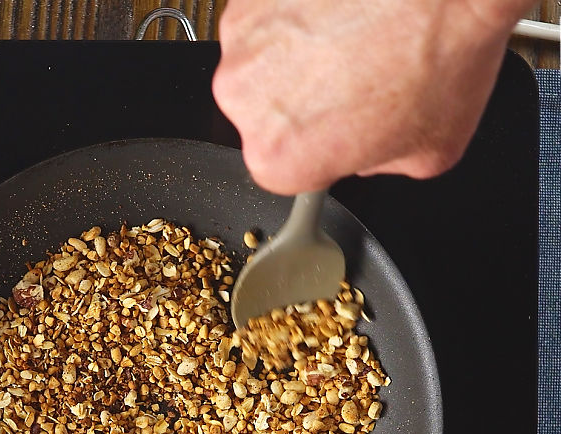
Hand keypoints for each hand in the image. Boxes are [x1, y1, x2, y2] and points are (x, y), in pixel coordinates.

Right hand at [212, 0, 531, 194]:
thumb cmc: (441, 51)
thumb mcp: (429, 154)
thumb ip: (377, 166)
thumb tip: (370, 153)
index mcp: (276, 159)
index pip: (282, 168)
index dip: (321, 148)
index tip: (346, 130)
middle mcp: (245, 102)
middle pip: (264, 114)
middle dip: (304, 101)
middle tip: (356, 80)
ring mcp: (242, 40)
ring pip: (264, 61)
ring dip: (299, 55)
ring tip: (354, 38)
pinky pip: (268, 14)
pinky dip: (298, 13)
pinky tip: (341, 9)